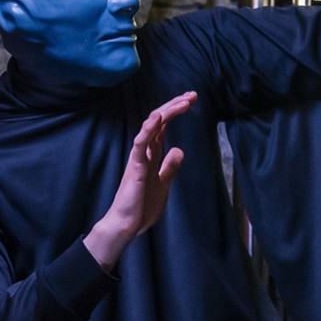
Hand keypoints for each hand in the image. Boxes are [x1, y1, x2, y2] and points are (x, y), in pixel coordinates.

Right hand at [84, 92, 195, 271]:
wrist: (128, 225)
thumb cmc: (142, 206)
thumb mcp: (163, 183)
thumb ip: (169, 167)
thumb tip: (179, 150)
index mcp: (151, 155)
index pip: (163, 126)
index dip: (175, 111)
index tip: (191, 100)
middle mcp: (144, 152)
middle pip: (158, 122)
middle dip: (174, 106)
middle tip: (192, 95)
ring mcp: (138, 158)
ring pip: (150, 128)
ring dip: (166, 113)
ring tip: (183, 102)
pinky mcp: (135, 167)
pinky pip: (140, 144)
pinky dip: (148, 130)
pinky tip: (157, 118)